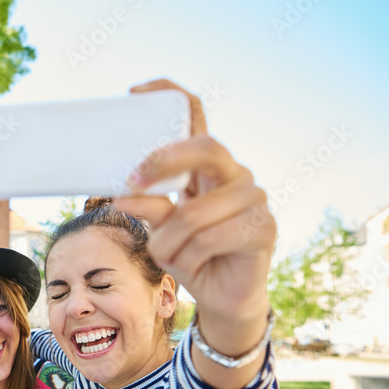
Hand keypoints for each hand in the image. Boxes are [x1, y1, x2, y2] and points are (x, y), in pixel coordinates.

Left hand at [115, 79, 274, 321]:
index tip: (136, 92)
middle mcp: (234, 174)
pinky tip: (192, 265)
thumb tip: (124, 192)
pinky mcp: (264, 228)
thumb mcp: (161, 229)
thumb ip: (149, 205)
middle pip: (204, 148)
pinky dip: (187, 257)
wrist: (222, 296)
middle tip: (132, 181)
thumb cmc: (190, 255)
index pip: (196, 116)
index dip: (171, 95)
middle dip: (164, 162)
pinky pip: (209, 239)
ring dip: (168, 241)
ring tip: (167, 255)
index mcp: (207, 167)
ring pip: (194, 212)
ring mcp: (254, 199)